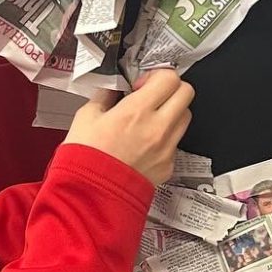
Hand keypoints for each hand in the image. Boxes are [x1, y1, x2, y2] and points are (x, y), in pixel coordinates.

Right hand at [65, 69, 193, 185]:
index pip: (169, 78)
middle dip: (171, 89)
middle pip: (186, 93)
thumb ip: (104, 97)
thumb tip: (114, 88)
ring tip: (150, 119)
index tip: (141, 85)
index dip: (156, 75)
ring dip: (172, 111)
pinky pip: (176, 142)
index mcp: (137, 111)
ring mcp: (167, 148)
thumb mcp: (86, 117)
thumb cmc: (85, 157)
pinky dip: (165, 137)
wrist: (91, 196)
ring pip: (186, 117)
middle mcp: (158, 128)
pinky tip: (145, 143)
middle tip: (152, 96)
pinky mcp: (168, 166)